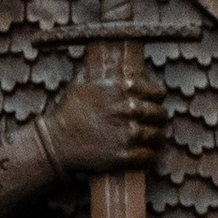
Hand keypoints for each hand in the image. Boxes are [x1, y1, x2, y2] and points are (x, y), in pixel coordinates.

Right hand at [40, 66, 166, 178]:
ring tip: (153, 140)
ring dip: (157, 139)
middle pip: (160, 115)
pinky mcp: (124, 156)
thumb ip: (104, 77)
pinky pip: (148, 157)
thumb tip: (109, 60)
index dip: (158, 98)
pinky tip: (146, 156)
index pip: (156, 92)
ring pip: (157, 136)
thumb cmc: (69, 112)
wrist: (58, 142)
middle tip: (157, 123)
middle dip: (160, 119)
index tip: (156, 103)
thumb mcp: (85, 83)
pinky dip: (150, 157)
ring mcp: (127, 134)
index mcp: (121, 88)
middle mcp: (128, 109)